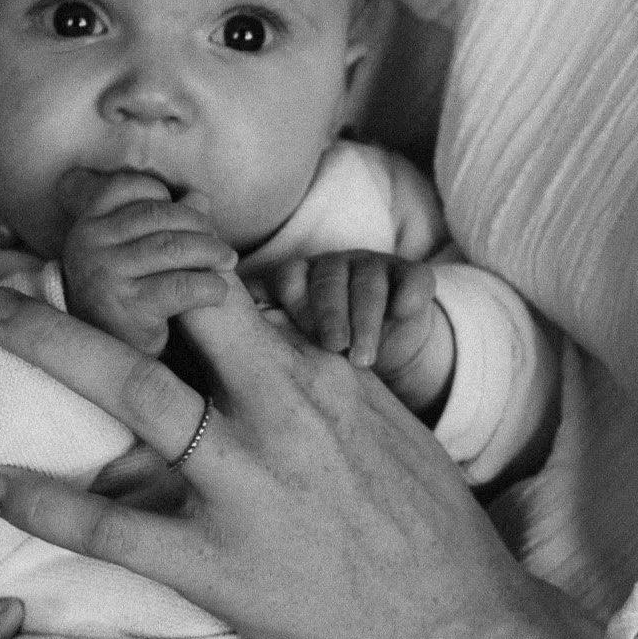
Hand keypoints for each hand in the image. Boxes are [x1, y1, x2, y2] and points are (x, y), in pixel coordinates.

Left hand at [0, 276, 636, 638]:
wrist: (462, 633)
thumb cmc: (430, 524)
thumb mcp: (382, 421)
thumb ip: (315, 372)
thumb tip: (265, 330)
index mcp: (317, 373)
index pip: (229, 289)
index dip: (166, 253)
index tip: (115, 234)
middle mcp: (275, 411)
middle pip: (173, 312)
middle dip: (98, 269)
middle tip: (31, 245)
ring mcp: (243, 487)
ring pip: (135, 395)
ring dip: (55, 347)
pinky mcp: (219, 565)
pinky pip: (117, 525)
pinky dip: (50, 502)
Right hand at [61, 171, 236, 353]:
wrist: (111, 365)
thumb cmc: (125, 302)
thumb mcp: (133, 257)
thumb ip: (161, 223)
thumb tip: (200, 195)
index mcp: (86, 226)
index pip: (126, 188)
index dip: (164, 197)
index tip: (188, 219)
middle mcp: (87, 245)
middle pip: (158, 215)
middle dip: (199, 226)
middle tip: (223, 247)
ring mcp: (104, 274)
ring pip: (172, 246)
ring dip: (211, 252)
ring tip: (227, 264)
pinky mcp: (127, 306)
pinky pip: (181, 284)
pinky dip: (208, 285)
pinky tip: (218, 292)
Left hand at [261, 253, 453, 414]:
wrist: (386, 352)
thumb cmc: (324, 354)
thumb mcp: (294, 349)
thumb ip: (264, 345)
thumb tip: (225, 370)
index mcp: (298, 278)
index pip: (289, 278)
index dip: (293, 304)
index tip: (294, 339)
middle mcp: (333, 267)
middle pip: (328, 278)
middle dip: (330, 314)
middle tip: (332, 348)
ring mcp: (373, 268)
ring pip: (369, 281)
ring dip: (366, 318)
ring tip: (362, 358)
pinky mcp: (410, 277)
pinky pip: (413, 277)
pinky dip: (409, 294)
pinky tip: (404, 314)